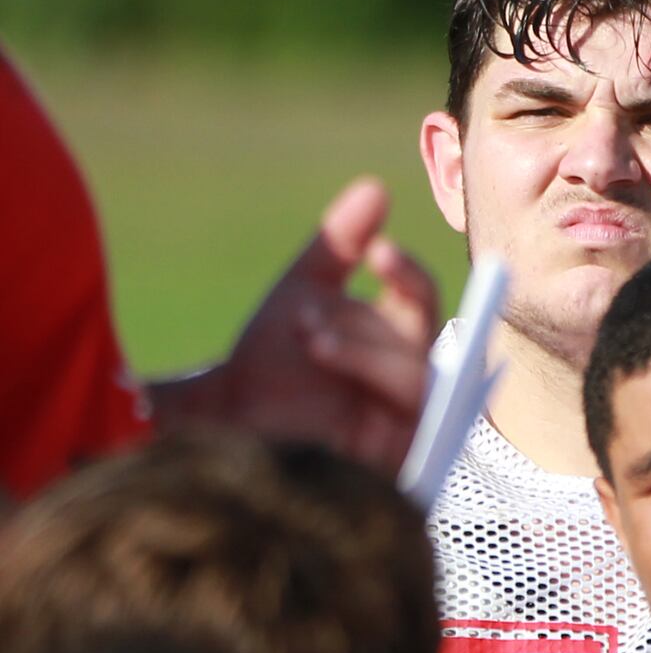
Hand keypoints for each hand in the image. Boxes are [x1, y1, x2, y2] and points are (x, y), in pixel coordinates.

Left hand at [154, 178, 439, 474]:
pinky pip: (414, 435)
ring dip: (366, 359)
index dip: (407, 274)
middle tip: (303, 322)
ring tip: (308, 348)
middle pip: (422, 340)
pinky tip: (330, 405)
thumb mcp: (299, 297)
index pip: (419, 295)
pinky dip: (379, 412)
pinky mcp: (402, 464)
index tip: (378, 253)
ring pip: (418, 384)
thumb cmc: (267, 366)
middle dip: (367, 327)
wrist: (225, 433)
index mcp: (390, 332)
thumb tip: (377, 188)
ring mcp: (407, 422)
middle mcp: (406, 374)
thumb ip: (338, 245)